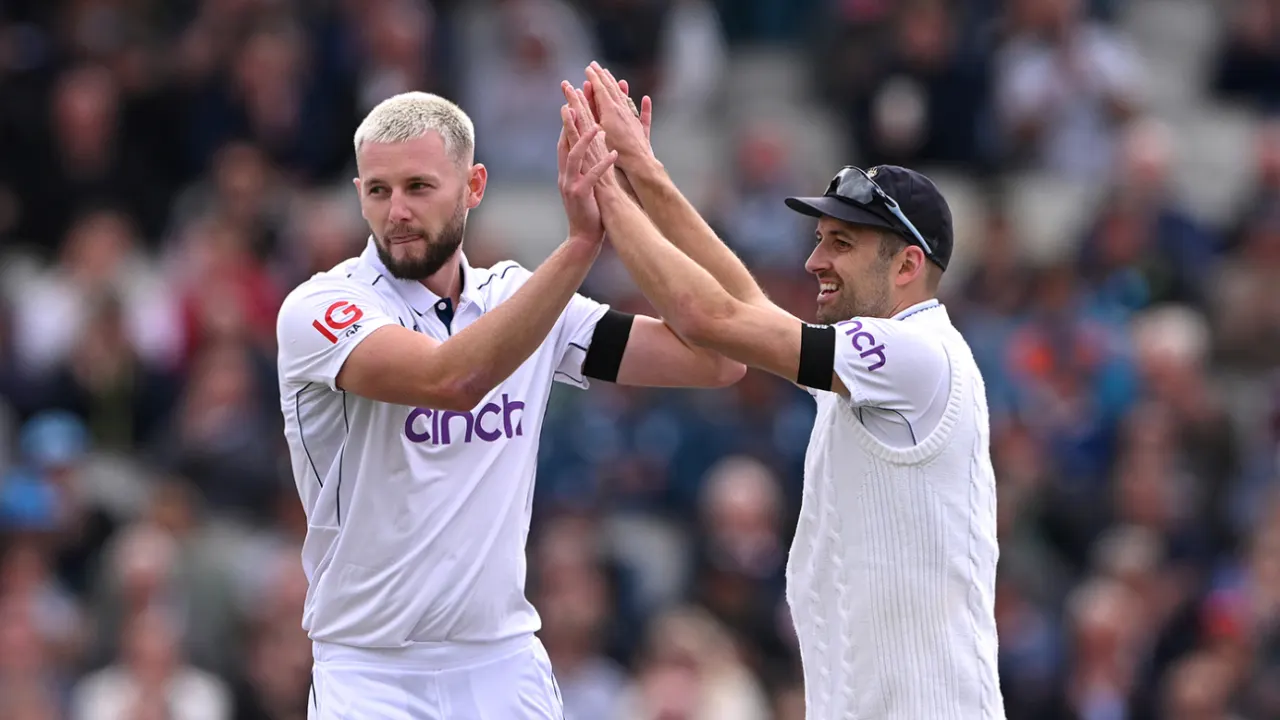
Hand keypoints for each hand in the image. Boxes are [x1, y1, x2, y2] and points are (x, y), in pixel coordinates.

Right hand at [557, 94, 617, 244]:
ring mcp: (571, 184)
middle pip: (565, 141)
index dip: (569, 119)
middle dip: (569, 120)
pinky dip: (602, 164)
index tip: (573, 99)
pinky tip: (612, 154)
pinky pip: (592, 177)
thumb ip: (580, 166)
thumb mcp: (581, 183)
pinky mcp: (581, 195)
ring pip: (575, 156)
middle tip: (571, 98)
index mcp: (566, 170)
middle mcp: (565, 174)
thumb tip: (582, 148)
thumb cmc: (588, 209)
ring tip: (596, 124)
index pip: (566, 139)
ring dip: (584, 139)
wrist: (584, 237)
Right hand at [584, 62, 654, 172]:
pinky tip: (646, 99)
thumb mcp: (596, 130)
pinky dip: (645, 107)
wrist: (637, 163)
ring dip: (618, 87)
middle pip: (612, 89)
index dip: (593, 78)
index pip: (600, 89)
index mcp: (610, 109)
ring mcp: (633, 118)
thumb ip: (588, 113)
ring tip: (615, 78)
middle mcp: (623, 110)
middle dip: (603, 77)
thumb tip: (577, 98)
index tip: (587, 68)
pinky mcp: (642, 130)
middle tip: (596, 66)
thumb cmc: (614, 151)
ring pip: (625, 98)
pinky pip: (644, 115)